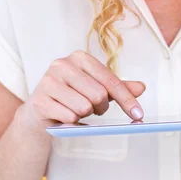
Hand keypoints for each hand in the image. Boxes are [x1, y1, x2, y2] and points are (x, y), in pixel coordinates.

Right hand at [19, 50, 145, 133]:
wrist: (39, 111)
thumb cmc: (70, 96)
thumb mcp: (96, 89)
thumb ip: (117, 88)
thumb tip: (141, 87)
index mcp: (79, 57)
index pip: (110, 80)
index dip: (127, 99)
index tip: (138, 114)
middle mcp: (62, 64)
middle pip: (98, 94)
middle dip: (100, 108)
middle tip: (93, 109)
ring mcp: (49, 81)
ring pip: (83, 107)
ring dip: (84, 115)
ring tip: (75, 110)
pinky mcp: (40, 100)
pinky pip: (68, 117)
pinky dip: (71, 122)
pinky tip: (63, 116)